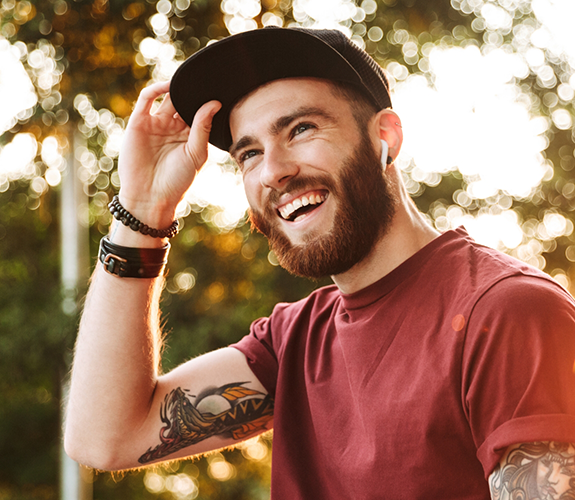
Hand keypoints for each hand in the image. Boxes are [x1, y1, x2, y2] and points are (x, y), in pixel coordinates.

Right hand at [117, 80, 220, 224]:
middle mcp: (171, 128)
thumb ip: (203, 128)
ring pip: (167, 97)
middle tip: (205, 77)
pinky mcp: (138, 123)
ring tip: (188, 78)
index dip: (206, 100)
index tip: (219, 88)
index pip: (198, 111)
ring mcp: (155, 124)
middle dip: (192, 90)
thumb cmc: (177, 181)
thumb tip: (215, 103)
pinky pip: (146, 99)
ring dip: (176, 86)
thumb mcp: (196, 153)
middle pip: (183, 101)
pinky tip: (170, 86)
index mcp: (188, 135)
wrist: (150, 197)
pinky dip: (157, 89)